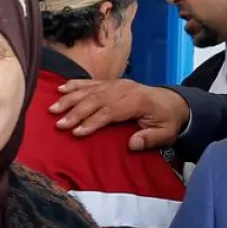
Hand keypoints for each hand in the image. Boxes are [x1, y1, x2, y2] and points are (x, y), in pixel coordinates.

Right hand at [49, 78, 189, 145]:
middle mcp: (123, 89)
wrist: (173, 102)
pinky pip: (91, 82)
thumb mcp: (166, 134)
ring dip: (70, 99)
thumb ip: (150, 139)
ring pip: (90, 90)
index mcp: (137, 101)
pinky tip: (61, 88)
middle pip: (95, 100)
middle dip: (75, 112)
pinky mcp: (111, 82)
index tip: (77, 132)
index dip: (93, 122)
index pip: (110, 111)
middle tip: (59, 123)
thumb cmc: (167, 120)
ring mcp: (116, 84)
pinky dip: (75, 85)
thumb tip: (132, 144)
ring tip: (53, 108)